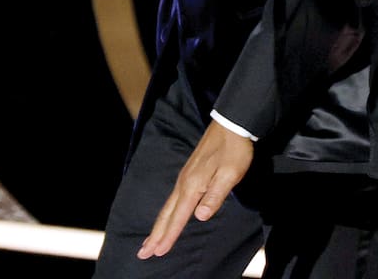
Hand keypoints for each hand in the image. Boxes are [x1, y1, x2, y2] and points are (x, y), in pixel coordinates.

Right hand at [136, 119, 254, 258]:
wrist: (231, 124)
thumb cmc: (234, 150)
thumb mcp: (230, 173)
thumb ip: (216, 195)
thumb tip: (199, 216)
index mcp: (193, 186)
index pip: (179, 217)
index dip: (169, 236)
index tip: (157, 252)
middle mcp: (184, 183)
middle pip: (166, 214)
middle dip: (155, 234)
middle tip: (142, 253)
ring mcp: (185, 177)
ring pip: (168, 207)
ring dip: (158, 225)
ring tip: (150, 240)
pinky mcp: (189, 173)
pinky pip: (173, 199)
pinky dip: (166, 212)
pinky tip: (167, 216)